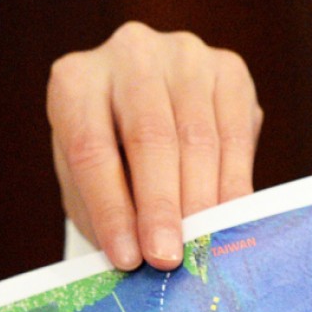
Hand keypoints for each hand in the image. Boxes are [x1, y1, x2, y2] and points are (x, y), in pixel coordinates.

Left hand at [48, 22, 262, 270]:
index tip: (126, 258)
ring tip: (200, 247)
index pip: (91, 150)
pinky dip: (233, 183)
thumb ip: (105, 212)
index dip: (111, 208)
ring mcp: (183, 54)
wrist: (141, 107)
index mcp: (75, 80)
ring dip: (201, 200)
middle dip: (160, 207)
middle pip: (149, 138)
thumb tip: (138, 258)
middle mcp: (129, 53)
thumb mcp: (87, 183)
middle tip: (166, 258)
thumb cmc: (106, 157)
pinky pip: (236, 133)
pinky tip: (229, 219)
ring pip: (198, 137)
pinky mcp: (228, 68)